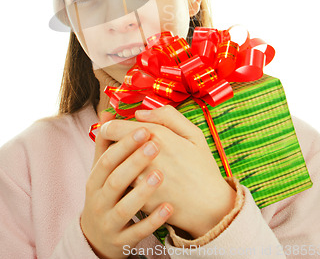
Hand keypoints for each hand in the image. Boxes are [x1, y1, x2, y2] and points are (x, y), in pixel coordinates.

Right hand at [80, 112, 173, 258]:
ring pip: (124, 207)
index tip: (145, 129)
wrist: (98, 237)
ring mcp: (109, 221)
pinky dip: (153, 221)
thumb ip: (106, 143)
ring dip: (143, 191)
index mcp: (95, 179)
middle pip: (115, 179)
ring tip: (161, 175)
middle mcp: (99, 200)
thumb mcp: (101, 170)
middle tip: (156, 145)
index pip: (107, 158)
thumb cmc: (105, 192)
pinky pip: (137, 232)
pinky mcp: (121, 241)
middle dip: (135, 161)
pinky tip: (169, 208)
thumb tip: (106, 113)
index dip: (125, 143)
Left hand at [101, 106, 236, 238]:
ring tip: (128, 166)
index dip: (108, 127)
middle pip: (109, 148)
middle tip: (119, 147)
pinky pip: (122, 188)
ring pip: (113, 169)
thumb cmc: (202, 167)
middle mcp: (146, 157)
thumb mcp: (193, 133)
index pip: (113, 128)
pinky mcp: (140, 201)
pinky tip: (136, 183)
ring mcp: (141, 181)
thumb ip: (167, 116)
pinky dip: (124, 184)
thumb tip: (138, 113)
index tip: (113, 129)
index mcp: (158, 136)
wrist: (211, 206)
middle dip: (111, 147)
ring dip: (116, 166)